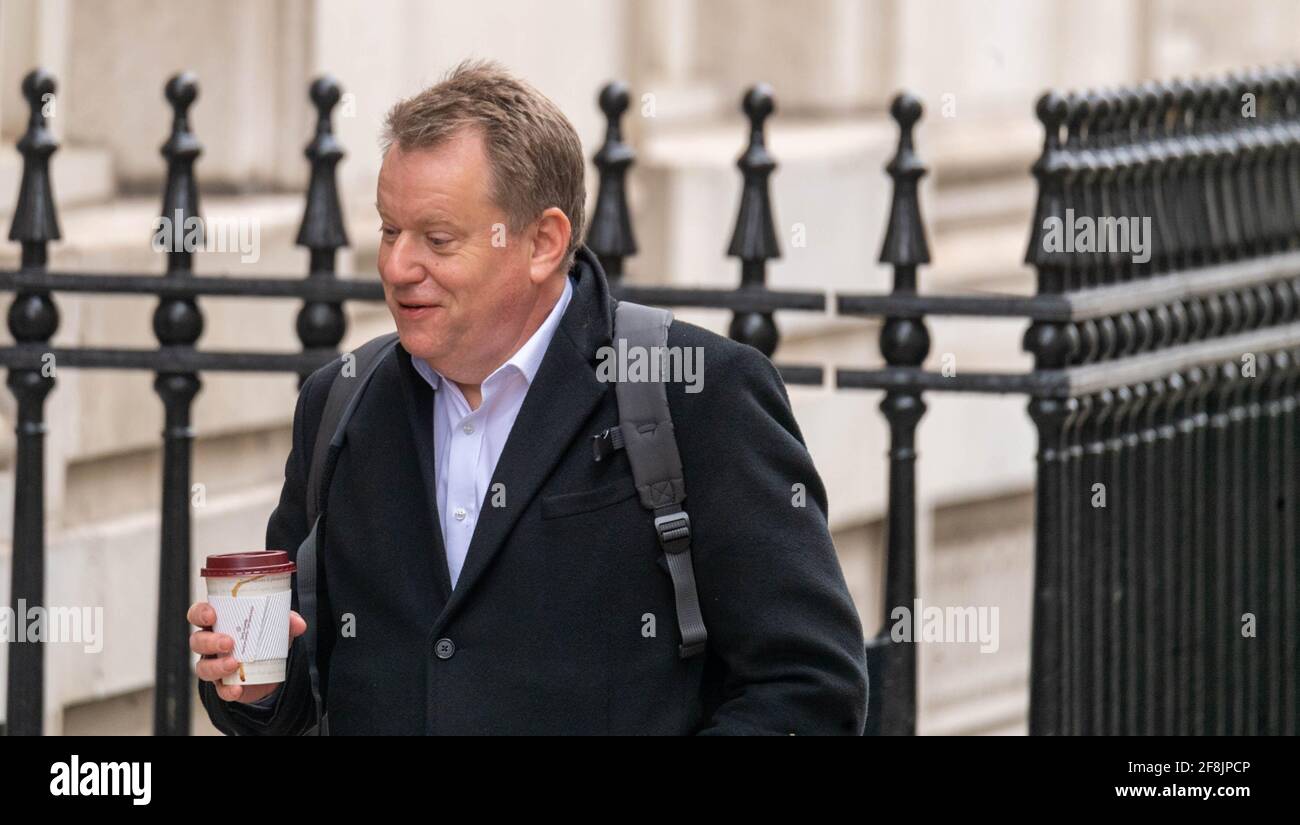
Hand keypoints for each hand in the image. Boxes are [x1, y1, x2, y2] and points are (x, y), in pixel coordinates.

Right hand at [188, 601, 306, 703]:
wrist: (271, 669)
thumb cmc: (265, 638)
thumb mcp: (277, 626)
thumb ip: (287, 621)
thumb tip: (298, 624)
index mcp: (219, 622)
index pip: (198, 614)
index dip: (200, 613)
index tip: (211, 615)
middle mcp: (210, 644)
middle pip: (197, 641)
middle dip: (209, 642)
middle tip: (228, 642)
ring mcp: (214, 665)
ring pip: (202, 667)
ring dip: (216, 666)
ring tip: (234, 664)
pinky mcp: (223, 684)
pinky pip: (219, 689)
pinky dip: (227, 690)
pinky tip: (237, 689)